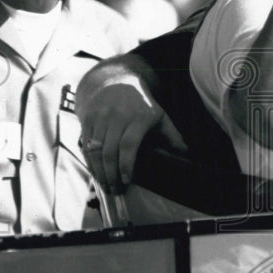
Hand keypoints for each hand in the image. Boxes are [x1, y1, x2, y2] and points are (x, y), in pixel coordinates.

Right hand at [76, 57, 185, 193]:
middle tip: (116, 191)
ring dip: (99, 172)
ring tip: (106, 187)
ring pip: (96, 150)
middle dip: (111, 175)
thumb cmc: (141, 105)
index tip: (127, 181)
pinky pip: (86, 145)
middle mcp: (118, 116)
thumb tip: (186, 154)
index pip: (129, 144)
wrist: (115, 82)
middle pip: (110, 151)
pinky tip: (96, 174)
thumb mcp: (159, 116)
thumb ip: (172, 136)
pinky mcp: (87, 118)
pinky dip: (90, 162)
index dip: (126, 164)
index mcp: (139, 116)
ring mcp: (100, 117)